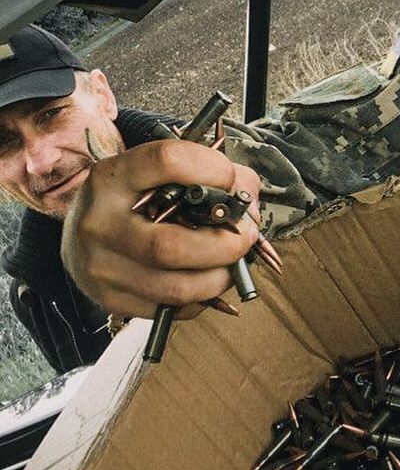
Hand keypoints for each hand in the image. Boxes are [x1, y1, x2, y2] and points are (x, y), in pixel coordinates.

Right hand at [61, 139, 261, 317]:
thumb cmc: (138, 198)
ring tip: (232, 261)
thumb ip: (213, 174)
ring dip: (221, 277)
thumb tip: (248, 203)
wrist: (82, 231)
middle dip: (226, 244)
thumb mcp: (161, 172)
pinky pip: (173, 308)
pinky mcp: (110, 298)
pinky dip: (203, 297)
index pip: (168, 162)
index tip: (231, 182)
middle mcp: (99, 222)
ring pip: (177, 287)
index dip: (214, 170)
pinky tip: (205, 278)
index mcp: (112, 177)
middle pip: (171, 246)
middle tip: (246, 236)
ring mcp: (101, 266)